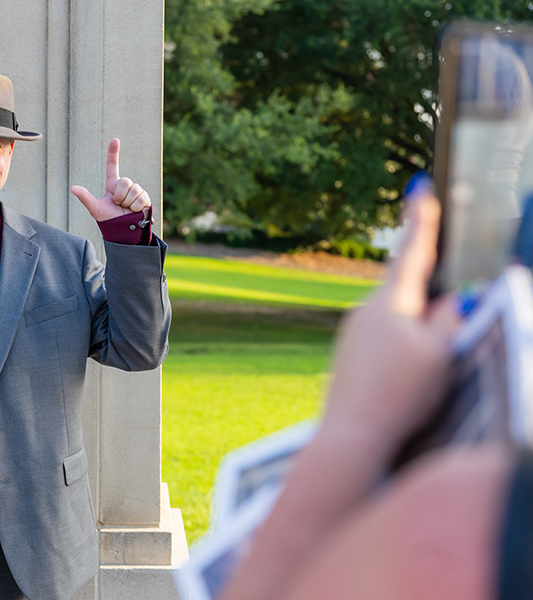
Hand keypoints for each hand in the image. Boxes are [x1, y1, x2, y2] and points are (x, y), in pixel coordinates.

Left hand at [71, 138, 151, 220]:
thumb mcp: (95, 209)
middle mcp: (124, 186)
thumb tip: (72, 188)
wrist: (123, 232)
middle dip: (120, 195)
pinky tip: (134, 212)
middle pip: (124, 181)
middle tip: (118, 205)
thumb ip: (85, 198)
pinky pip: (141, 197)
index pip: (112, 166)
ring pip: (134, 188)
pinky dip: (136, 206)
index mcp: (112, 185)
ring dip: (128, 202)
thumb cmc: (108, 221)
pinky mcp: (145, 198)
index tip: (115, 139)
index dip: (113, 152)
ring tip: (126, 209)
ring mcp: (136, 191)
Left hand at [324, 186, 458, 451]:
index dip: (421, 218)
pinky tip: (407, 383)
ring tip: (425, 377)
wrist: (352, 435)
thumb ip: (448, 321)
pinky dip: (403, 353)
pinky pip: (384, 344)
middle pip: (409, 293)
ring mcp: (353, 335)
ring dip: (419, 335)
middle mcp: (364, 312)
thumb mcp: (439, 354)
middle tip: (446, 334)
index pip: (411, 251)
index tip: (419, 185)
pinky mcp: (350, 358)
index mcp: (389, 302)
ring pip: (398, 323)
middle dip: (433, 303)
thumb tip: (450, 302)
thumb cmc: (399, 393)